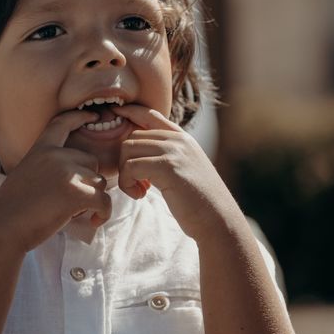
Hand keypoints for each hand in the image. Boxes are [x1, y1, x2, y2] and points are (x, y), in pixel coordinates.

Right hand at [0, 110, 111, 252]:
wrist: (1, 230)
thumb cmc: (12, 210)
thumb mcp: (26, 175)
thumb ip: (49, 167)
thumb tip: (79, 172)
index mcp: (40, 149)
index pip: (62, 123)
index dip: (80, 117)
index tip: (94, 115)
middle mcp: (55, 156)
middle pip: (92, 161)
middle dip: (88, 182)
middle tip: (70, 202)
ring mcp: (67, 173)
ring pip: (100, 182)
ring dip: (93, 199)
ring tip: (73, 213)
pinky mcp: (77, 193)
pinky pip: (104, 200)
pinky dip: (103, 213)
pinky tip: (94, 221)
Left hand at [113, 104, 234, 240]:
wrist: (218, 220)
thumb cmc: (200, 201)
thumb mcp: (186, 169)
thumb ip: (169, 155)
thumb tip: (141, 151)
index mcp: (183, 138)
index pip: (150, 114)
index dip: (130, 112)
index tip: (115, 113)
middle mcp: (178, 140)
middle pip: (132, 136)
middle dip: (126, 161)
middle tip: (138, 184)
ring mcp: (174, 151)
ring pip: (128, 149)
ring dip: (125, 173)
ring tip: (139, 190)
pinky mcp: (167, 167)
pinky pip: (131, 167)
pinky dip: (127, 183)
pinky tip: (140, 195)